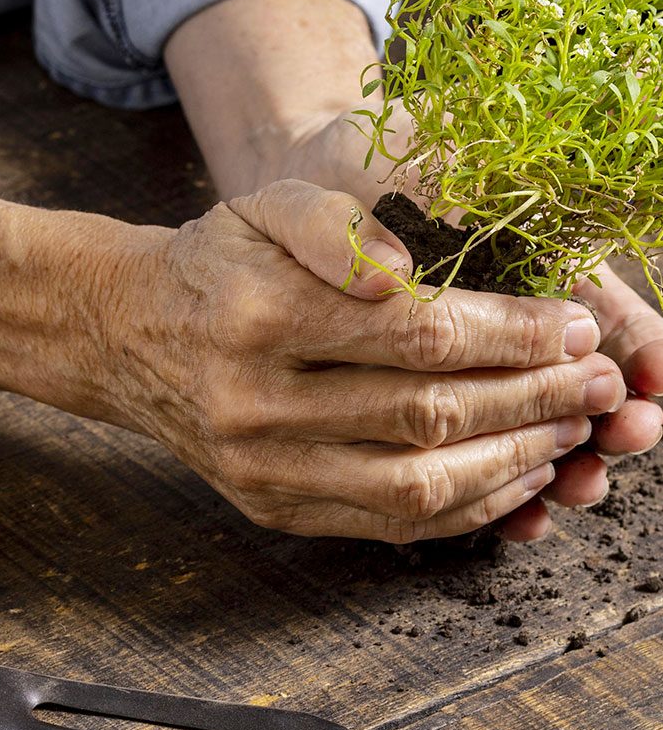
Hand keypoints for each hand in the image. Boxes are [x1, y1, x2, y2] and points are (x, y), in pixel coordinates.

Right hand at [106, 179, 616, 541]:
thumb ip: (334, 227)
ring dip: (514, 460)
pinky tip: (516, 475)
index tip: (572, 325)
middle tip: (598, 381)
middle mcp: (254, 401)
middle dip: (534, 398)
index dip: (510, 333)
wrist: (131, 332)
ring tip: (571, 426)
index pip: (415, 332)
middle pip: (427, 413)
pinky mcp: (271, 508)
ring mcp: (260, 467)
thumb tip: (411, 273)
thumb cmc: (217, 261)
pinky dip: (468, 509)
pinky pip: (388, 524)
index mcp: (258, 313)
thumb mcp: (263, 205)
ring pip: (416, 484)